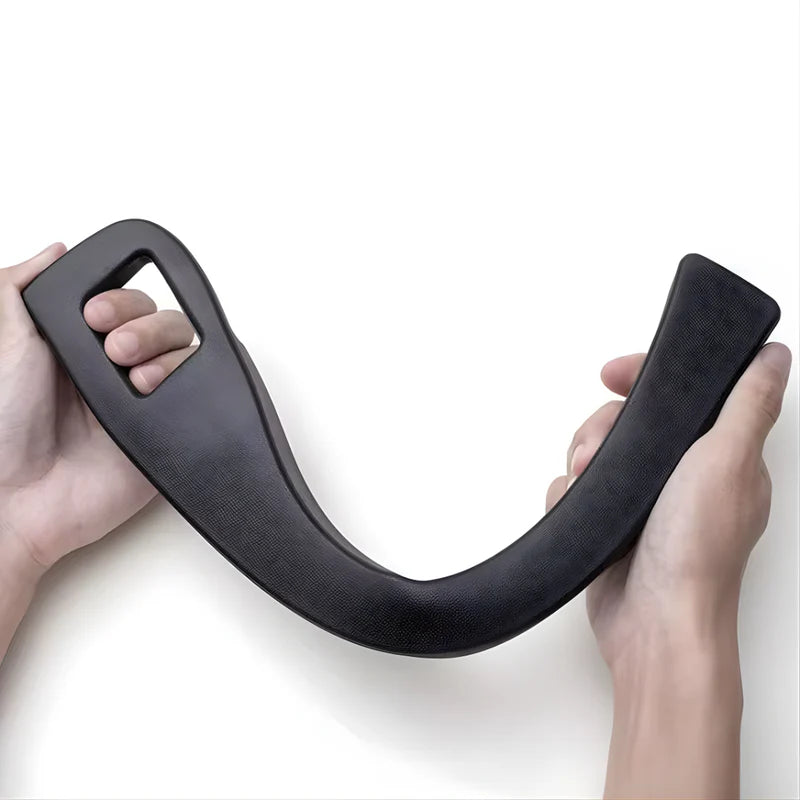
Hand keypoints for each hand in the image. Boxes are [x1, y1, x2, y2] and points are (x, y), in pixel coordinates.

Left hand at [0, 244, 196, 587]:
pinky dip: (182, 379)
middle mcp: (113, 368)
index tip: (95, 314)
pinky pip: (197, 389)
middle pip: (161, 319)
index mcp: (77, 345)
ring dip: (164, 349)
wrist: (18, 497)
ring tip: (131, 375)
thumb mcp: (2, 341)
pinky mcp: (165, 426)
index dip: (120, 297)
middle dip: (144, 324)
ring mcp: (143, 398)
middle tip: (111, 347)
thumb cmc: (1, 427)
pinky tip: (149, 391)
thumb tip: (54, 250)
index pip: (123, 300)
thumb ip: (19, 287)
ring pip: (185, 348)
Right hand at [547, 344, 790, 798]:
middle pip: (628, 419)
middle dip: (602, 428)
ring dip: (583, 461)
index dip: (643, 377)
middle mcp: (682, 476)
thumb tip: (772, 357)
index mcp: (719, 456)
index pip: (680, 394)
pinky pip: (578, 489)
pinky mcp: (612, 524)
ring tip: (586, 483)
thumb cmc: (695, 553)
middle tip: (596, 451)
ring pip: (598, 451)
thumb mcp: (727, 463)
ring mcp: (645, 501)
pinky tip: (580, 508)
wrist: (653, 624)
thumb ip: (748, 404)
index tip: (613, 374)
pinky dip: (572, 494)